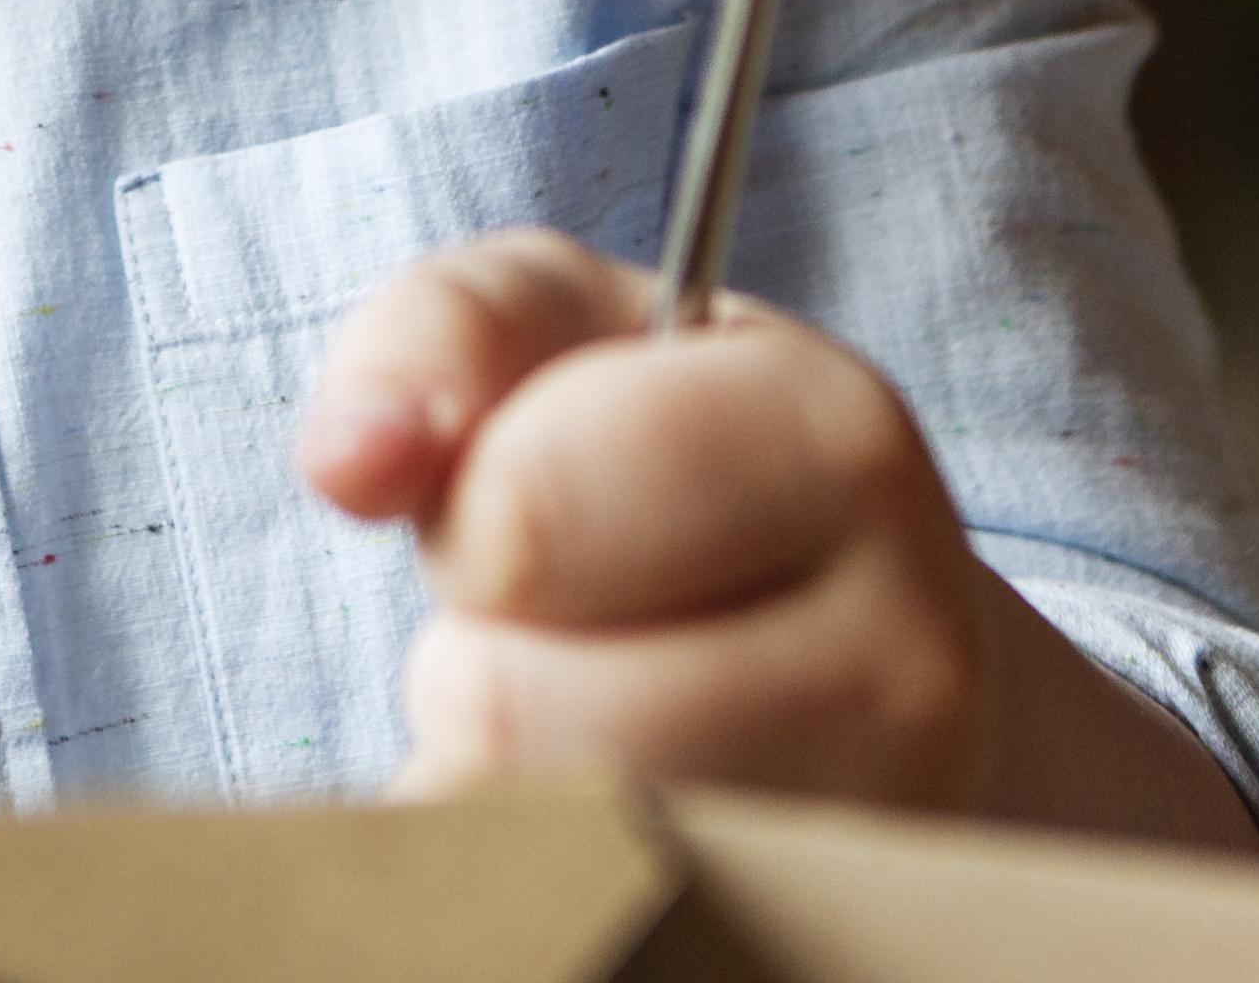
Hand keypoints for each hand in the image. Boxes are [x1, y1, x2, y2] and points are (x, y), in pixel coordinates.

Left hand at [300, 233, 1258, 848]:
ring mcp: (881, 836)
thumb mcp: (550, 335)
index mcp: (836, 447)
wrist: (861, 650)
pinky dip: (543, 889)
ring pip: (547, 855)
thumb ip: (434, 341)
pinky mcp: (826, 941)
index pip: (517, 522)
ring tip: (590, 722)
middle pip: (511, 715)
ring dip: (498, 788)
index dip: (467, 517)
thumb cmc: (661, 462)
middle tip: (564, 634)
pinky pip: (591, 932)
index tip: (528, 504)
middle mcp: (906, 662)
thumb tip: (352, 461)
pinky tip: (614, 826)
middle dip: (474, 670)